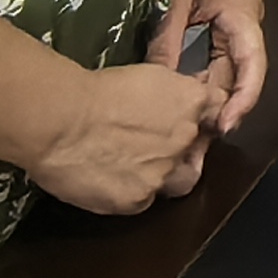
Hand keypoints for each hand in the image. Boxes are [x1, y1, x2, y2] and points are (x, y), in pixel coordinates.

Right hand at [29, 61, 222, 213]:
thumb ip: (173, 94)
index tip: (191, 120)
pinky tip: (110, 179)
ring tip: (132, 166)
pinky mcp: (138, 199)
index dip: (203, 118)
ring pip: (176, 181)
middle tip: (153, 146)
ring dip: (162, 175)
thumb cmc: (94, 91)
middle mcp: (185, 138)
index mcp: (192, 102)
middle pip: (197, 149)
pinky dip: (131, 192)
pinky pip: (143, 200)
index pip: (218, 111)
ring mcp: (164, 172)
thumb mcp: (147, 77)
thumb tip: (178, 103)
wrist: (60, 121)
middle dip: (182, 149)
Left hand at [148, 0, 268, 136]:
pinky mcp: (234, 24)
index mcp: (242, 19)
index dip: (242, 100)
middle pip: (243, 75)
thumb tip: (156, 83)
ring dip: (218, 95)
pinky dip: (212, 79)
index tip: (225, 126)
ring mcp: (244, 26)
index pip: (252, 67)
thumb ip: (170, 41)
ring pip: (236, 70)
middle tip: (196, 138)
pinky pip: (228, 59)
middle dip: (225, 107)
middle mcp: (250, 26)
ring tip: (192, 124)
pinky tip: (191, 94)